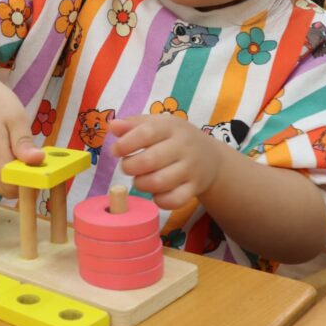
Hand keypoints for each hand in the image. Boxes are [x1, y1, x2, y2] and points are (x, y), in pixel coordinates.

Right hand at [0, 79, 43, 197]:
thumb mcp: (16, 117)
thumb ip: (24, 142)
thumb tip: (38, 161)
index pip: (12, 186)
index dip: (29, 183)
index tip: (42, 171)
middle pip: (5, 190)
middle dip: (21, 183)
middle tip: (33, 162)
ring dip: (11, 177)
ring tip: (19, 153)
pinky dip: (1, 172)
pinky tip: (7, 152)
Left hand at [110, 114, 226, 209]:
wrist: (212, 158)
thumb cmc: (175, 139)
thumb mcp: (158, 124)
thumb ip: (134, 124)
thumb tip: (113, 126)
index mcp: (171, 127)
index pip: (146, 133)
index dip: (125, 144)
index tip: (116, 150)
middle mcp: (183, 147)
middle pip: (150, 160)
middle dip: (130, 166)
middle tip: (128, 166)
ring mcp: (190, 169)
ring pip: (159, 183)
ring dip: (141, 184)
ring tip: (140, 179)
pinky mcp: (194, 188)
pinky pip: (173, 200)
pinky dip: (159, 200)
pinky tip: (155, 193)